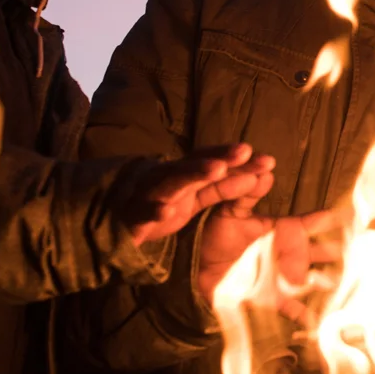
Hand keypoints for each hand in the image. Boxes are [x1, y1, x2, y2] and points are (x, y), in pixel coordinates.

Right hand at [121, 142, 273, 245]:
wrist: (112, 221)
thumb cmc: (161, 204)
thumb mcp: (197, 197)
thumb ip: (223, 187)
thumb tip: (259, 175)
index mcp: (184, 173)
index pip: (210, 159)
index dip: (233, 155)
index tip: (263, 156)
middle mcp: (168, 177)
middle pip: (194, 164)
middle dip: (218, 157)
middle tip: (245, 152)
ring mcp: (149, 194)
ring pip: (171, 181)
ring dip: (193, 174)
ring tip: (216, 169)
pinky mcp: (134, 216)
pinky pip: (143, 212)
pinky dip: (153, 211)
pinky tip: (166, 212)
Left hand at [195, 204, 345, 314]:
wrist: (194, 268)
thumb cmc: (213, 236)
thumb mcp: (231, 210)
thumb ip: (248, 193)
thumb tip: (266, 173)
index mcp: (279, 232)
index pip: (308, 224)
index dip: (325, 221)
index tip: (346, 216)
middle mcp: (283, 254)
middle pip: (315, 252)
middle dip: (333, 252)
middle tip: (354, 252)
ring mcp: (278, 277)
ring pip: (308, 279)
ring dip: (324, 282)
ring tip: (340, 284)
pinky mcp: (268, 297)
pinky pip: (289, 308)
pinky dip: (302, 314)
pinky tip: (315, 320)